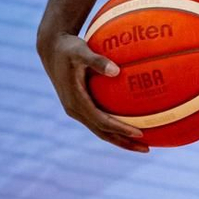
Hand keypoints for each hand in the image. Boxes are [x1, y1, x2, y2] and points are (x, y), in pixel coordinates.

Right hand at [38, 29, 148, 152]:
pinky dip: (115, 128)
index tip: (140, 132)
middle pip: (103, 133)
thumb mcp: (80, 51)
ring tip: (143, 144)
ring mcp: (77, 111)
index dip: (121, 129)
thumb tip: (116, 70)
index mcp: (76, 102)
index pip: (102, 122)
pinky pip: (100, 122)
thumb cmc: (68, 48)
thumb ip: (97, 60)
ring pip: (101, 131)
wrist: (51, 50)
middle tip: (147, 149)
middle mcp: (75, 110)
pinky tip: (132, 125)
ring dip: (120, 139)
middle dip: (124, 142)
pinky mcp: (80, 107)